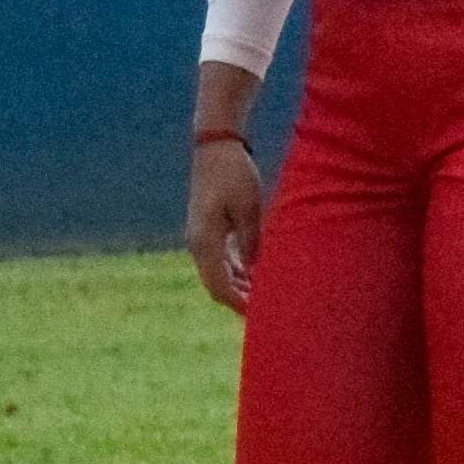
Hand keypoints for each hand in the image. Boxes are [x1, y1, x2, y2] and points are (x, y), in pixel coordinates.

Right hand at [184, 138, 262, 312]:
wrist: (216, 148)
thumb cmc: (235, 174)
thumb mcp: (249, 209)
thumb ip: (253, 243)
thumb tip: (257, 272)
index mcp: (205, 242)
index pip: (220, 286)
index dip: (240, 304)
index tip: (259, 316)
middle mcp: (197, 243)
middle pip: (216, 285)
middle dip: (239, 300)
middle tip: (266, 313)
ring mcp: (199, 237)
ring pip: (218, 273)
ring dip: (238, 286)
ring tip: (263, 299)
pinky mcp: (206, 229)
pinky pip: (219, 260)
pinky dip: (236, 271)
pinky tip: (255, 276)